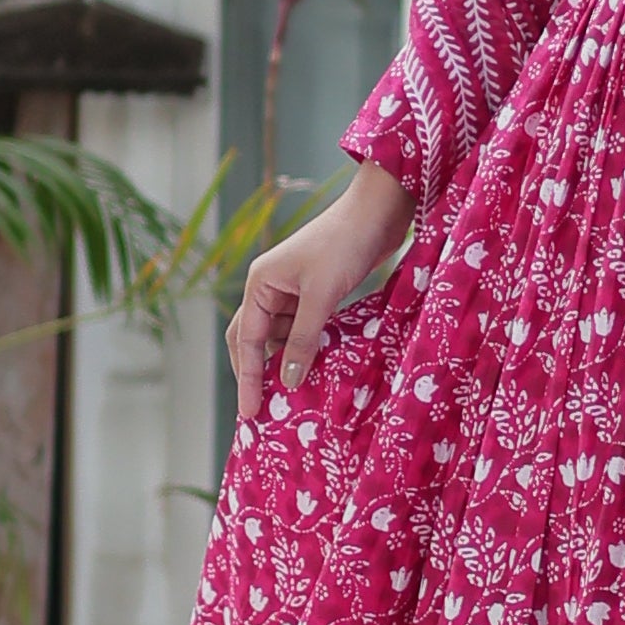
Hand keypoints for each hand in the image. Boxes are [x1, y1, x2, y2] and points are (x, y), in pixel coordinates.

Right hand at [228, 160, 416, 421]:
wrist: (378, 211)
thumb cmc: (343, 244)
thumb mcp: (321, 295)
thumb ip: (304, 339)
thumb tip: (289, 381)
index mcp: (260, 284)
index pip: (247, 341)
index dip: (248, 379)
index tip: (249, 413)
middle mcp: (270, 288)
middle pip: (254, 340)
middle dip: (257, 373)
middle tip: (263, 410)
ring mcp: (293, 291)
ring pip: (281, 337)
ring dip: (285, 362)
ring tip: (293, 397)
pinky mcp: (317, 293)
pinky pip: (303, 329)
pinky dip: (306, 349)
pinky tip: (316, 369)